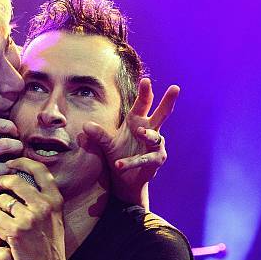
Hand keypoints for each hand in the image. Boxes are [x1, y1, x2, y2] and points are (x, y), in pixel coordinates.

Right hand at [0, 118, 22, 225]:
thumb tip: (7, 133)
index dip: (9, 126)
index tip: (15, 133)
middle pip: (5, 144)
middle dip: (17, 147)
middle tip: (20, 151)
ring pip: (6, 166)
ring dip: (12, 169)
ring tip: (11, 169)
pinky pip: (1, 182)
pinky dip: (6, 182)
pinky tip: (4, 182)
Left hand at [0, 158, 66, 259]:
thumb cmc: (48, 244)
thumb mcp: (54, 217)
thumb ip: (43, 198)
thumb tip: (25, 178)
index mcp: (55, 200)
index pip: (40, 170)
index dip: (22, 162)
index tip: (10, 163)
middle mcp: (44, 206)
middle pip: (15, 181)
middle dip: (1, 181)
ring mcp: (30, 218)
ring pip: (2, 199)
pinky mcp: (15, 230)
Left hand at [80, 78, 178, 203]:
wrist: (125, 179)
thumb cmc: (119, 154)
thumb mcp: (107, 144)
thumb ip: (99, 134)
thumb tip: (85, 126)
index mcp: (138, 121)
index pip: (143, 104)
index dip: (145, 92)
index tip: (146, 80)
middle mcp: (150, 130)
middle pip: (161, 114)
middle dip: (168, 101)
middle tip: (175, 87)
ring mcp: (155, 145)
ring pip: (155, 137)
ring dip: (148, 134)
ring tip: (140, 132)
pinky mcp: (156, 160)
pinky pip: (144, 160)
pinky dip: (131, 162)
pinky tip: (119, 165)